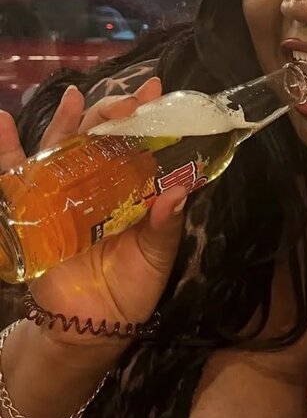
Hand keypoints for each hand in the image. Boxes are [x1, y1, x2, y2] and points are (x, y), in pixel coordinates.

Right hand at [0, 79, 186, 348]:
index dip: (145, 115)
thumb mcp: (156, 256)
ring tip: (73, 96)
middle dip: (111, 112)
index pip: (139, 142)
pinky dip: (4, 148)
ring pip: (61, 146)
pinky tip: (2, 121)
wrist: (93, 326)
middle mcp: (98, 181)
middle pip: (100, 136)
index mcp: (133, 187)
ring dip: (66, 119)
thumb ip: (165, 225)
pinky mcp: (32, 209)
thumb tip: (178, 192)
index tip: (155, 91)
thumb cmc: (132, 287)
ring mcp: (63, 192)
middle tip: (127, 102)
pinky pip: (12, 176)